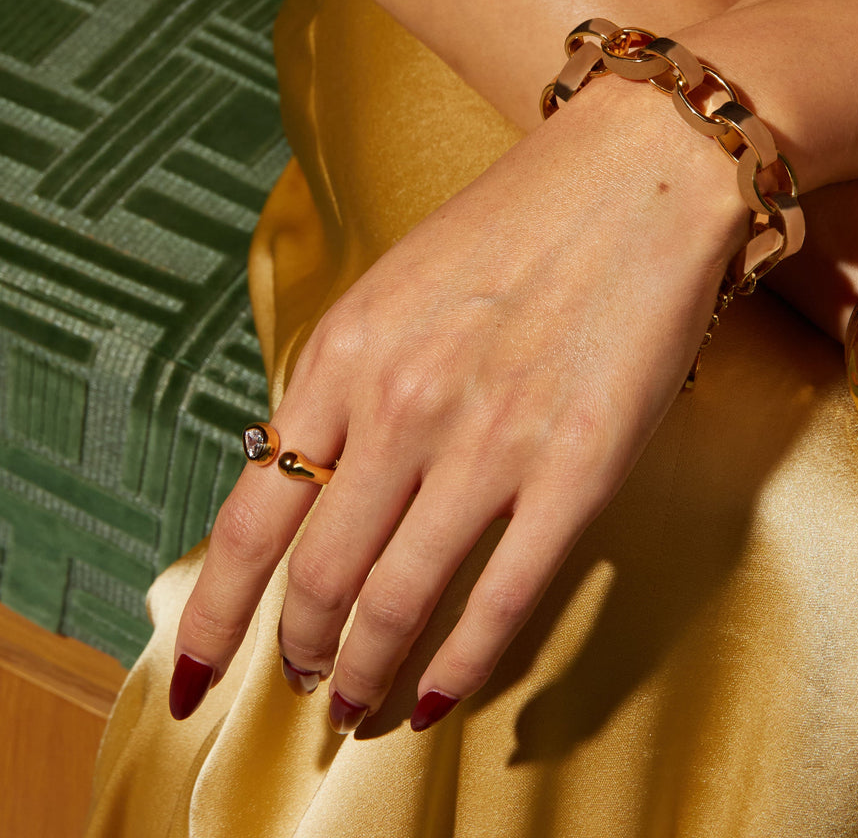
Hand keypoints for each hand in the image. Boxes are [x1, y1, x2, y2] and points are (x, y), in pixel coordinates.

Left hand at [170, 80, 745, 730]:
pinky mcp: (577, 472)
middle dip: (303, 653)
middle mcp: (403, 407)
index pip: (251, 518)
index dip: (215, 613)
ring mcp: (491, 445)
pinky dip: (463, 665)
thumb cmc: (518, 223)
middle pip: (320, 579)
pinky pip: (503, 601)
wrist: (639, 172)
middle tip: (308, 682)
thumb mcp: (393, 289)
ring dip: (368, 675)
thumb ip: (347, 387)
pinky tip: (442, 696)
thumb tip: (313, 483)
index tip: (198, 671)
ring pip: (399, 605)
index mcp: (345, 357)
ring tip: (362, 705)